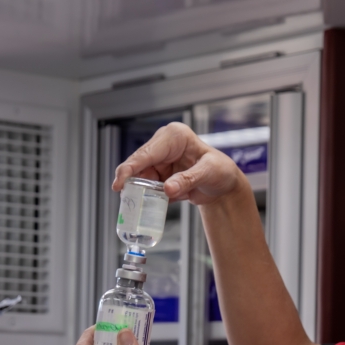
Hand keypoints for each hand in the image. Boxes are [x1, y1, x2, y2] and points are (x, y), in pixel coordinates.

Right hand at [114, 122, 246, 205]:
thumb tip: (167, 188)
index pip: (147, 152)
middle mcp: (164, 147)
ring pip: (141, 178)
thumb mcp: (208, 173)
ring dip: (139, 192)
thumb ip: (187, 180)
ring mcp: (161, 162)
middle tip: (124, 196)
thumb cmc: (221, 171)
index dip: (131, 167)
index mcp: (174, 136)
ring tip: (138, 205)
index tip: (120, 182)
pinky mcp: (160, 177)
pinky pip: (148, 188)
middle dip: (131, 181)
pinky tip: (147, 208)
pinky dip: (147, 198)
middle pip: (139, 164)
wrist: (225, 186)